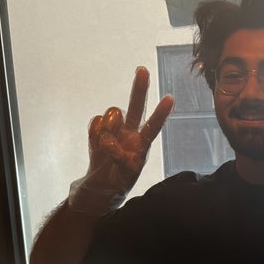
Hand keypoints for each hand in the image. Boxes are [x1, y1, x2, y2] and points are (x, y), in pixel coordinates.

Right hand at [68, 67, 173, 213]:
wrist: (93, 194)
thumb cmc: (113, 190)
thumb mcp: (124, 181)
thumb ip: (123, 163)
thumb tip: (117, 146)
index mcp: (140, 148)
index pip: (153, 128)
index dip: (160, 114)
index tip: (170, 98)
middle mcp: (129, 136)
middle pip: (135, 108)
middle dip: (139, 89)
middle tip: (143, 70)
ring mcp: (113, 133)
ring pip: (112, 114)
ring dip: (108, 128)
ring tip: (105, 148)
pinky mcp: (97, 134)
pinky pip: (95, 121)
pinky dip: (94, 131)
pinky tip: (96, 146)